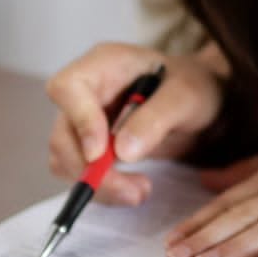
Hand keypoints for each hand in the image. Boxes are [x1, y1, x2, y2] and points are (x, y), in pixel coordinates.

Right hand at [45, 42, 224, 205]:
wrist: (194, 101)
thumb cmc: (191, 86)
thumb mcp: (186, 96)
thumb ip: (156, 118)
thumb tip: (123, 152)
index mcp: (103, 64)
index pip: (67, 88)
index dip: (80, 122)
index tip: (102, 153)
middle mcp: (84, 91)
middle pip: (63, 133)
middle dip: (92, 170)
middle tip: (134, 192)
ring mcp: (82, 119)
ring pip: (65, 159)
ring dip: (99, 185)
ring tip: (141, 191)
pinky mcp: (87, 145)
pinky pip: (78, 172)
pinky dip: (102, 189)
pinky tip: (133, 188)